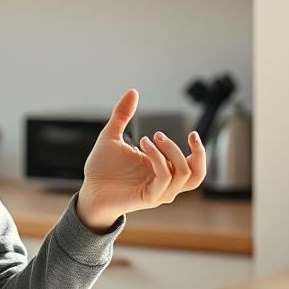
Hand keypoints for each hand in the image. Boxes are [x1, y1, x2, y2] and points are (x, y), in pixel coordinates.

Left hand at [76, 89, 206, 231]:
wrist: (89, 189)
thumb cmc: (102, 167)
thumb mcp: (112, 135)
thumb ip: (122, 115)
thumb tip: (133, 91)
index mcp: (163, 169)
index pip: (194, 166)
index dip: (200, 151)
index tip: (192, 132)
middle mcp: (164, 182)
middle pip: (196, 173)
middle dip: (194, 152)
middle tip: (161, 134)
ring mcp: (159, 192)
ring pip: (182, 173)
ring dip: (170, 151)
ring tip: (150, 137)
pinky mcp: (149, 198)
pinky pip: (164, 178)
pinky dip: (157, 158)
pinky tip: (142, 144)